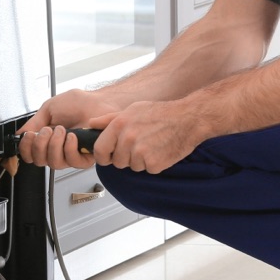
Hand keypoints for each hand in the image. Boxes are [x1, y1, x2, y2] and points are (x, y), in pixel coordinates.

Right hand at [17, 89, 117, 169]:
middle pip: (39, 161)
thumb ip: (33, 123)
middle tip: (47, 131)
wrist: (98, 102)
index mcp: (48, 139)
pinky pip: (72, 162)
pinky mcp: (86, 157)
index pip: (30, 154)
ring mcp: (71, 154)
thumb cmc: (79, 103)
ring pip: (54, 163)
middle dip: (40, 144)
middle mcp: (58, 149)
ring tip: (61, 131)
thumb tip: (19, 134)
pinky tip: (72, 137)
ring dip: (54, 145)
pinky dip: (69, 148)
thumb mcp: (49, 109)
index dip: (26, 148)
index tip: (28, 136)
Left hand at [92, 101, 207, 173]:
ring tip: (152, 144)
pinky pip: (147, 170)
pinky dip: (153, 164)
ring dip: (140, 160)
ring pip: (132, 167)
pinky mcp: (154, 164)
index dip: (103, 156)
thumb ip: (109, 119)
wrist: (188, 118)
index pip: (99, 150)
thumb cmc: (161, 112)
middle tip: (140, 144)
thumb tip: (91, 124)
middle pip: (116, 162)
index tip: (108, 156)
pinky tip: (160, 150)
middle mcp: (128, 139)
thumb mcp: (133, 109)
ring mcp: (140, 153)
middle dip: (125, 157)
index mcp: (119, 125)